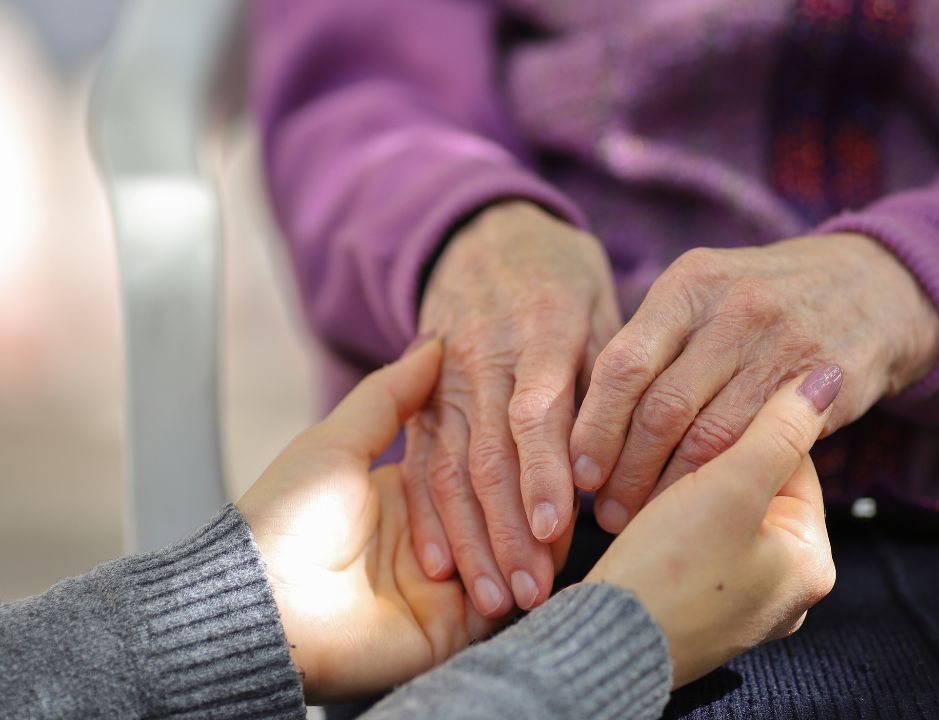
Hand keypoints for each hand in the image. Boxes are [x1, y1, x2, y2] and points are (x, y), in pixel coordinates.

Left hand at [236, 339, 574, 701]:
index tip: (546, 433)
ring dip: (535, 544)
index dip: (510, 455)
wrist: (263, 602)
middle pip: (498, 516)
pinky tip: (548, 561)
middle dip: (532, 503)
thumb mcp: (338, 441)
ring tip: (563, 524)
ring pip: (509, 559)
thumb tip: (434, 344)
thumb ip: (389, 396)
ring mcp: (443, 589)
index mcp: (406, 496)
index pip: (474, 469)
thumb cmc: (288, 515)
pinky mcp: (449, 631)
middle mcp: (432, 543)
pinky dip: (525, 584)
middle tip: (567, 479)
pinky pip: (501, 608)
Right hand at [406, 201, 620, 614]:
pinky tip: (440, 566)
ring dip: (470, 539)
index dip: (544, 472)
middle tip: (532, 593)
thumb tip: (632, 455)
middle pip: (489, 453)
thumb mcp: (600, 305)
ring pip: (450, 468)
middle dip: (508, 529)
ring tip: (493, 599)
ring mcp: (443, 380)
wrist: (485, 235)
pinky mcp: (419, 398)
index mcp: (540, 330)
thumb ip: (611, 377)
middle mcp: (484, 358)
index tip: (558, 530)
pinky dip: (426, 516)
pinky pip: (419, 462)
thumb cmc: (563, 279)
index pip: (538, 411)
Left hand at [570, 234, 938, 531]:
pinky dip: (722, 484)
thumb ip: (653, 343)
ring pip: (708, 438)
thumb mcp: (707, 296)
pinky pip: (759, 448)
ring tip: (643, 517)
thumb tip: (582, 420)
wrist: (873, 288)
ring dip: (669, 489)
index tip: (578, 473)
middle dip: (626, 470)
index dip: (595, 427)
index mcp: (691, 284)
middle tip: (606, 510)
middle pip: (660, 408)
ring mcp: (783, 345)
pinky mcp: (823, 385)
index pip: (624, 365)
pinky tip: (701, 505)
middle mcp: (734, 308)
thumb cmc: (763, 304)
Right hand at [586, 365, 841, 685]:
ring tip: (648, 484)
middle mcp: (786, 589)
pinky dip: (671, 525)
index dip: (747, 428)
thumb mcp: (732, 487)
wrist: (602, 645)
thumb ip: (780, 428)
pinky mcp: (699, 610)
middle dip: (714, 464)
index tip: (703, 413)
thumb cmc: (670, 571)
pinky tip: (642, 518)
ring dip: (686, 491)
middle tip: (670, 450)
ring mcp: (742, 604)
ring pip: (722, 516)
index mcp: (812, 562)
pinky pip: (696, 547)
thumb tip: (828, 378)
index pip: (794, 463)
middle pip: (759, 491)